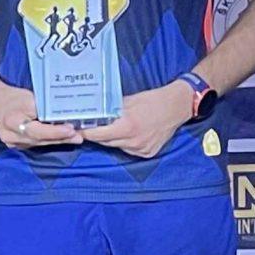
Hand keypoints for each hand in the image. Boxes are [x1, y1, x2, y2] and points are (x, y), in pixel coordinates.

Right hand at [0, 81, 84, 150]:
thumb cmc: (12, 97)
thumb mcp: (28, 97)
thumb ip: (43, 108)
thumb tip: (64, 114)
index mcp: (12, 121)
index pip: (36, 130)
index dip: (54, 132)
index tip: (70, 130)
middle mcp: (11, 135)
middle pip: (40, 139)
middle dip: (61, 138)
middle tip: (78, 137)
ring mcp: (12, 143)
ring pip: (39, 143)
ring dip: (58, 141)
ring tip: (75, 138)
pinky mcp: (15, 145)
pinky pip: (35, 144)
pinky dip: (49, 141)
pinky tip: (62, 139)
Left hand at [77, 84, 193, 159]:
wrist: (176, 106)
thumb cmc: (152, 100)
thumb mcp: (128, 101)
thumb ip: (111, 110)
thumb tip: (94, 113)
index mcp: (127, 126)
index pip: (98, 135)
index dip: (86, 132)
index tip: (77, 129)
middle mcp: (134, 141)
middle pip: (105, 142)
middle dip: (97, 135)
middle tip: (90, 127)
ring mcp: (141, 149)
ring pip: (116, 147)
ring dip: (111, 139)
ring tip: (113, 128)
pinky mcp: (147, 153)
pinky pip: (128, 150)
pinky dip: (125, 143)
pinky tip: (129, 134)